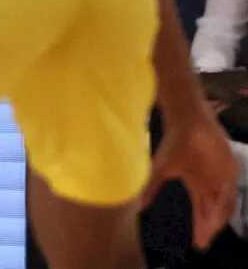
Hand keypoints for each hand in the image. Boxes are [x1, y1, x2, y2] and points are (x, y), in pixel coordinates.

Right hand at [143, 115, 238, 249]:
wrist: (188, 122)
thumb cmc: (174, 143)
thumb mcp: (160, 168)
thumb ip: (151, 187)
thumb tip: (137, 205)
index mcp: (196, 183)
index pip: (201, 210)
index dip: (201, 226)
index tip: (198, 243)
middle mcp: (211, 183)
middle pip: (212, 211)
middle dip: (208, 228)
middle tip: (202, 243)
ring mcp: (221, 177)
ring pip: (222, 205)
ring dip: (216, 220)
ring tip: (208, 232)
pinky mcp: (229, 171)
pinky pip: (228, 193)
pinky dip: (223, 206)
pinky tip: (217, 217)